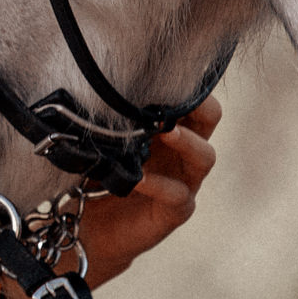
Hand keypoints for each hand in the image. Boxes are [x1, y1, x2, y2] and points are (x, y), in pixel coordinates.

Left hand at [78, 95, 220, 284]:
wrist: (87, 227)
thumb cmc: (93, 176)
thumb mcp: (98, 140)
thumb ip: (105, 117)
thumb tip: (93, 85)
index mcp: (165, 127)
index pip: (189, 97)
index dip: (183, 84)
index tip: (164, 71)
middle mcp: (181, 151)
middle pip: (210, 119)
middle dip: (200, 105)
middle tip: (175, 99)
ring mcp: (182, 181)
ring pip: (205, 156)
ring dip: (187, 141)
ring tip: (167, 132)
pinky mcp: (174, 211)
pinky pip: (178, 195)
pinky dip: (159, 184)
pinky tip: (139, 178)